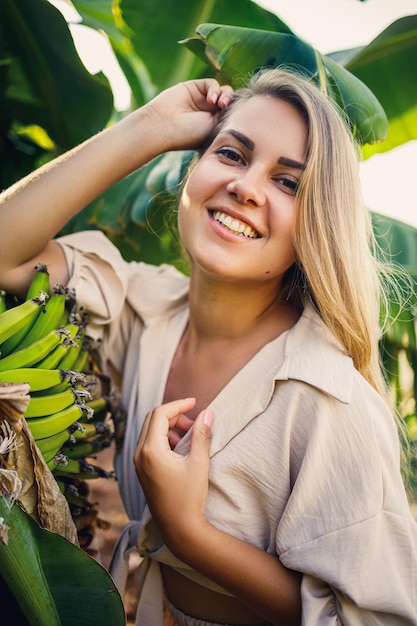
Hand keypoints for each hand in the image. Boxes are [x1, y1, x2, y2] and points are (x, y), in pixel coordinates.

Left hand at [134, 397, 213, 542]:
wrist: (179, 529)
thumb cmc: (189, 497)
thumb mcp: (199, 462)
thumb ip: (202, 434)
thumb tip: (207, 412)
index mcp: (150, 450)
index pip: (160, 414)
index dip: (178, 404)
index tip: (195, 402)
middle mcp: (139, 454)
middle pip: (153, 419)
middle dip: (174, 416)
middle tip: (194, 424)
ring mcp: (138, 463)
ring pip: (150, 431)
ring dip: (169, 427)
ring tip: (190, 438)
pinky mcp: (142, 470)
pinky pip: (149, 444)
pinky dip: (164, 439)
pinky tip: (181, 450)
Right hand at [143, 78, 233, 152]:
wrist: (163, 127)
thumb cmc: (188, 135)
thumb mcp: (213, 128)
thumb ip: (226, 116)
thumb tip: (240, 105)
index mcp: (214, 125)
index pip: (232, 113)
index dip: (238, 111)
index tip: (240, 115)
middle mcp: (208, 112)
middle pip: (230, 100)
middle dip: (232, 102)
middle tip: (226, 108)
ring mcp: (201, 99)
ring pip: (222, 90)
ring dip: (225, 95)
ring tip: (220, 104)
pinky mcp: (194, 87)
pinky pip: (211, 83)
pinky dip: (215, 89)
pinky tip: (212, 99)